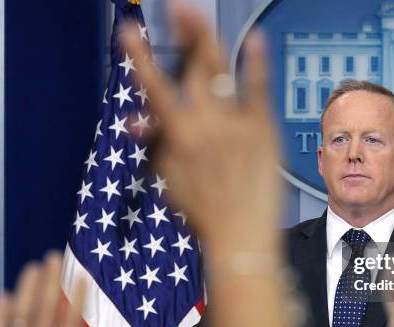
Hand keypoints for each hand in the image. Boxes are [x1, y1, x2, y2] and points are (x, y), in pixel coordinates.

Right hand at [123, 7, 281, 259]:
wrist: (242, 237)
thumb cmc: (203, 212)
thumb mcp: (169, 179)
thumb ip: (156, 143)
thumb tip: (135, 119)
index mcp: (177, 135)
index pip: (153, 85)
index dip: (139, 55)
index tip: (129, 29)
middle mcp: (204, 123)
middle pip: (192, 67)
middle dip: (184, 32)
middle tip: (180, 8)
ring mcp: (236, 124)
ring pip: (220, 71)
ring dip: (208, 39)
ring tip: (199, 16)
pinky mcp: (263, 130)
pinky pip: (259, 89)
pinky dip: (256, 62)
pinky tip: (255, 39)